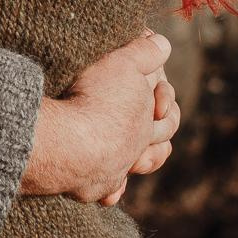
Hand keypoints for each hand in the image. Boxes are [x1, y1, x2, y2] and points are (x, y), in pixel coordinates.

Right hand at [21, 31, 179, 205]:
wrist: (68, 144)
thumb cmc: (94, 101)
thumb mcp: (121, 64)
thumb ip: (144, 52)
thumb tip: (164, 44)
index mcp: (146, 121)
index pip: (169, 115)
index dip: (166, 101)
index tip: (156, 91)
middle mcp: (135, 149)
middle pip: (158, 148)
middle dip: (160, 136)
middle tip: (158, 122)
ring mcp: (116, 171)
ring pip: (135, 171)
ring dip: (140, 164)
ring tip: (138, 160)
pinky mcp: (94, 187)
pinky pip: (108, 191)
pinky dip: (111, 190)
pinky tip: (110, 192)